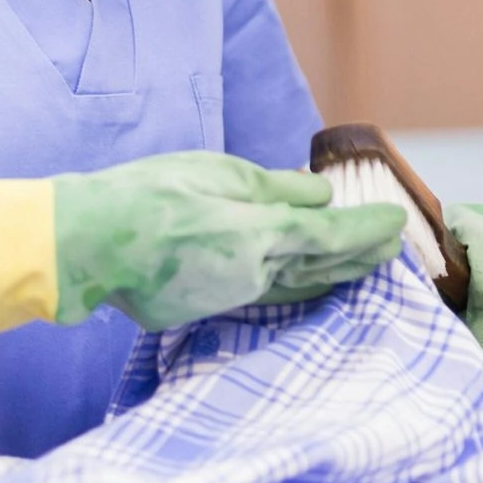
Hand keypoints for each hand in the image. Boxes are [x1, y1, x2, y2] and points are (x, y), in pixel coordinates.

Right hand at [52, 151, 406, 330]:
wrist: (84, 245)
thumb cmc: (145, 196)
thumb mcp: (214, 172)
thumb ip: (272, 187)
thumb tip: (320, 195)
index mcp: (259, 234)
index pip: (332, 234)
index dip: (369, 230)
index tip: (398, 222)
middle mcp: (252, 274)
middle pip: (321, 267)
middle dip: (360, 257)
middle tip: (392, 249)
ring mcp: (224, 298)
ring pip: (290, 286)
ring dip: (327, 274)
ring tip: (353, 267)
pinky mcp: (196, 310)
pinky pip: (252, 295)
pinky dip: (281, 284)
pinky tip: (287, 279)